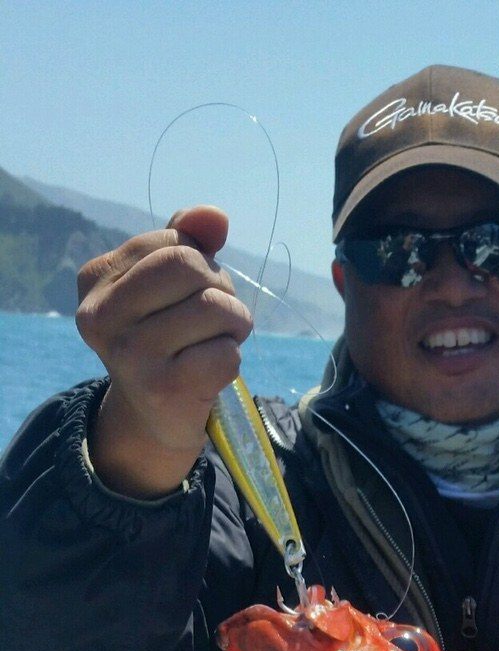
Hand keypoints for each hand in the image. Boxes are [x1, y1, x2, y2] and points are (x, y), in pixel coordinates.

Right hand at [76, 206, 253, 496]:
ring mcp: (129, 354)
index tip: (193, 293)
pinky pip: (226, 354)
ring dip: (235, 325)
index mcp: (95, 280)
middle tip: (218, 317)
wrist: (155, 417)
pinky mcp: (163, 389)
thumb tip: (214, 216)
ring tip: (219, 342)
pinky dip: (232, 359)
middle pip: (190, 266)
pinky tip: (212, 372)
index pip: (174, 240)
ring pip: (214, 308)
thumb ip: (188, 241)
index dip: (201, 263)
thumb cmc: (168, 340)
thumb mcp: (169, 287)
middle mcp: (101, 316)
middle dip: (222, 289)